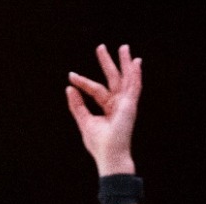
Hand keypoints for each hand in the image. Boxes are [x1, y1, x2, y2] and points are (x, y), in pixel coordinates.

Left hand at [67, 45, 142, 175]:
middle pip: (114, 79)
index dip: (83, 82)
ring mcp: (126, 105)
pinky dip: (136, 75)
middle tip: (101, 47)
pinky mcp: (130, 106)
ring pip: (126, 80)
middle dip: (109, 63)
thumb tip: (69, 88)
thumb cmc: (99, 144)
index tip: (71, 76)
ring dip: (126, 64)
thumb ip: (77, 105)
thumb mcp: (84, 121)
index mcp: (109, 108)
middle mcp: (119, 104)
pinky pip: (134, 87)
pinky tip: (136, 63)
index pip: (96, 90)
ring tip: (124, 48)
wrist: (109, 155)